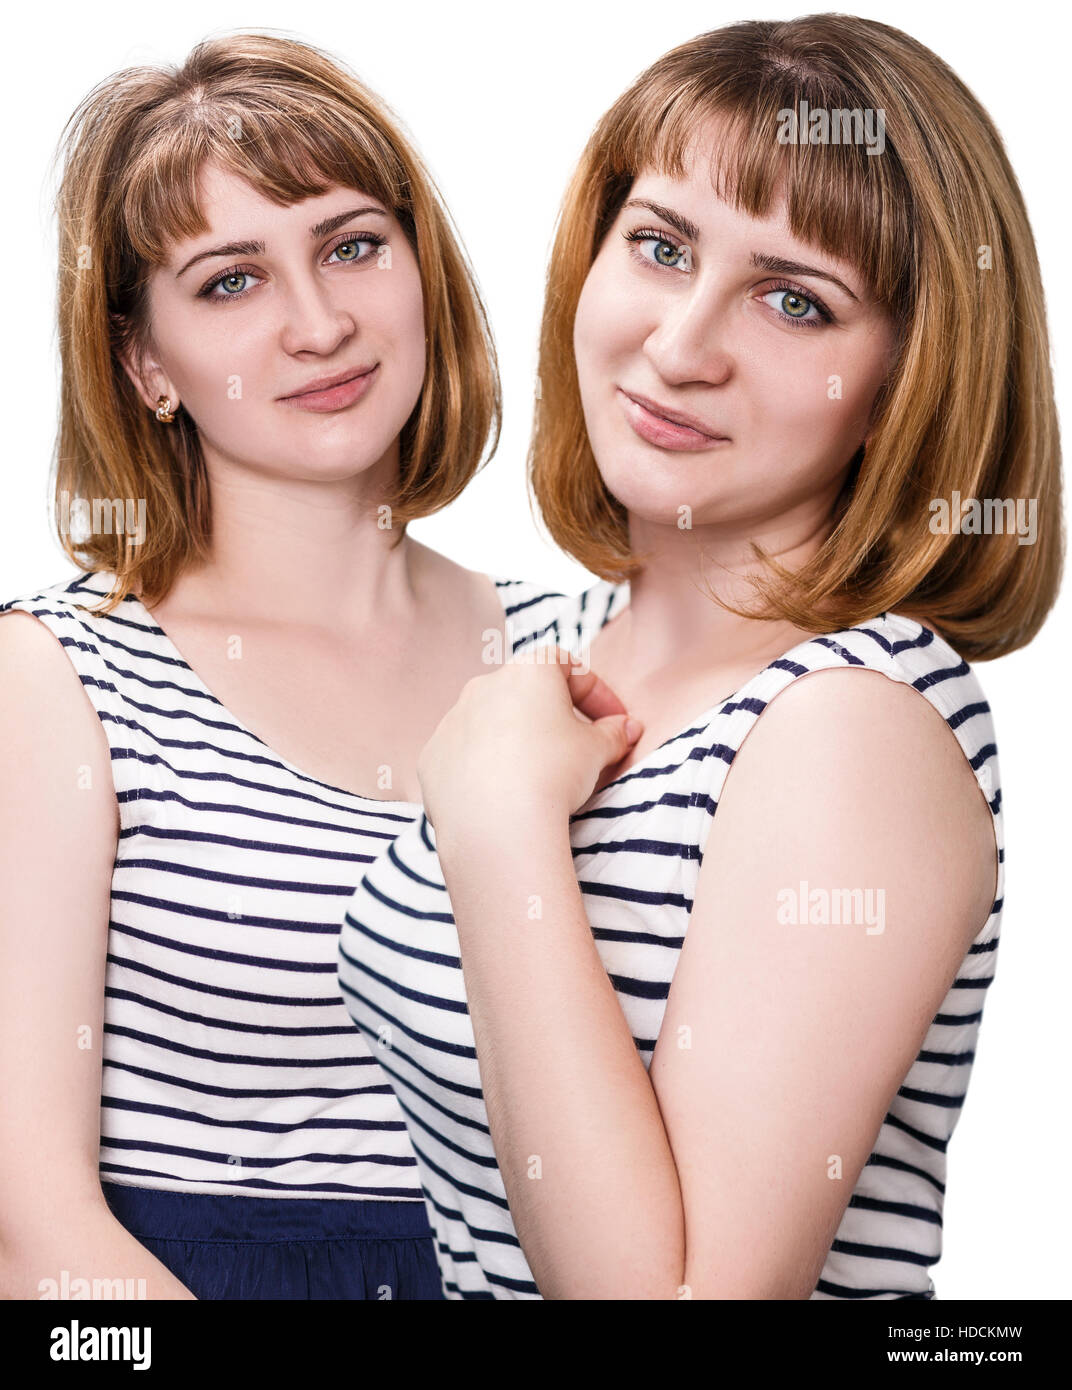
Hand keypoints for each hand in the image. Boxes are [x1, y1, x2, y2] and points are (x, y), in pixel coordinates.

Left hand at [417, 649, 642, 834]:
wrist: (497, 824)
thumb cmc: (554, 774)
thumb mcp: (597, 751)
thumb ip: (613, 733)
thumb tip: (627, 728)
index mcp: (527, 672)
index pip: (567, 665)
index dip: (595, 692)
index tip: (613, 722)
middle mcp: (483, 686)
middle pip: (525, 693)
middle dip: (552, 716)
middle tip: (576, 749)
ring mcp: (451, 721)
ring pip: (491, 723)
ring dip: (515, 741)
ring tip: (537, 776)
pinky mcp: (432, 757)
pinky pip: (464, 755)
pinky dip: (484, 767)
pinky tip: (502, 795)